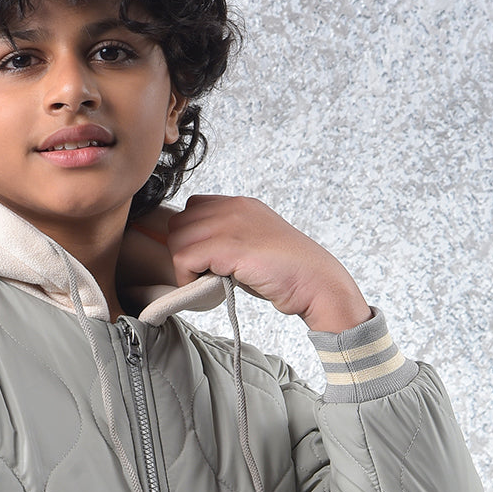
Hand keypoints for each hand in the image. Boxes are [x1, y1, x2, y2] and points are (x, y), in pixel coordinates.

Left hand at [164, 195, 372, 332]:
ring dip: (184, 265)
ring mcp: (231, 225)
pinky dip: (186, 277)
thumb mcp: (254, 243)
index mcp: (240, 204)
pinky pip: (184, 257)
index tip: (203, 259)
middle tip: (202, 272)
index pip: (193, 207)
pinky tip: (204, 287)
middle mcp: (234, 207)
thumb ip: (228, 239)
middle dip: (184, 251)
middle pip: (179, 222)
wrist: (315, 283)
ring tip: (204, 280)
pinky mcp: (230, 248)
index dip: (190, 235)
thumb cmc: (286, 272)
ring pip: (177, 240)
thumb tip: (197, 252)